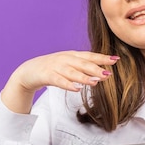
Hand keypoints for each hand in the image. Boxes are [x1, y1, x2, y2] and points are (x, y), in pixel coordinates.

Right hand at [1, 51, 118, 113]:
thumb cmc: (52, 68)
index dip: (102, 58)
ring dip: (84, 77)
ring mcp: (55, 66)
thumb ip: (83, 67)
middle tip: (108, 74)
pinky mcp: (46, 75)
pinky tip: (76, 89)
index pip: (89, 56)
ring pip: (72, 72)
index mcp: (72, 55)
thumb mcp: (69, 65)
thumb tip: (102, 73)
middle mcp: (65, 59)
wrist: (29, 70)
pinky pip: (58, 80)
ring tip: (95, 82)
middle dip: (96, 68)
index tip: (116, 59)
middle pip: (82, 63)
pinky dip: (68, 84)